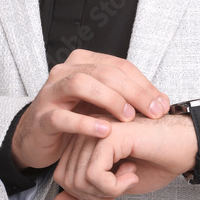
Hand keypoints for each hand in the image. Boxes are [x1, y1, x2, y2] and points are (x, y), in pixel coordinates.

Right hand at [11, 49, 169, 170]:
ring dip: (109, 99)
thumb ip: (129, 99)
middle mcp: (65, 72)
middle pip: (103, 72)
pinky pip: (62, 117)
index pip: (118, 66)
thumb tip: (163, 103)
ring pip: (80, 84)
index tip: (162, 105)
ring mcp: (51, 93)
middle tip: (152, 112)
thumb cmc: (74, 117)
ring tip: (128, 117)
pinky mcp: (42, 117)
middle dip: (133, 91)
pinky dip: (85, 123)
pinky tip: (104, 131)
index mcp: (82, 62)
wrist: (36, 137)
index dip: (144, 84)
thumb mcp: (103, 104)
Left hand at [52, 112, 197, 199]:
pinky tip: (131, 174)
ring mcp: (97, 128)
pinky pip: (94, 175)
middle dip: (94, 195)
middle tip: (121, 185)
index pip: (63, 175)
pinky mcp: (110, 135)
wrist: (186, 147)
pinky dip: (113, 187)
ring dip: (106, 191)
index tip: (113, 186)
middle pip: (66, 178)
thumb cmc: (157, 160)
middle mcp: (88, 128)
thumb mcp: (116, 185)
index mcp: (86, 137)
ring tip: (128, 178)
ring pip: (78, 178)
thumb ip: (87, 194)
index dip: (86, 193)